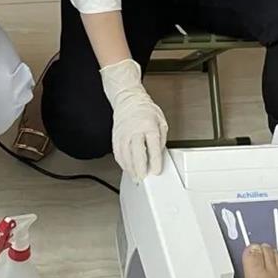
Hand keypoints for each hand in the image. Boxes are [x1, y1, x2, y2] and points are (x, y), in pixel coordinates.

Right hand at [100, 59, 167, 182]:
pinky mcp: (116, 136)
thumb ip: (161, 139)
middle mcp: (135, 130)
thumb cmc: (146, 110)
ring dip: (130, 168)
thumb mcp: (161, 121)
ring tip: (135, 177)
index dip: (155, 161)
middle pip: (137, 152)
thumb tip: (159, 155)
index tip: (156, 171)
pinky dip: (122, 162)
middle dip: (140, 167)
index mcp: (149, 125)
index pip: (153, 146)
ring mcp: (123, 133)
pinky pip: (118, 152)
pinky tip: (127, 168)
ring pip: (125, 154)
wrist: (128, 99)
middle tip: (143, 178)